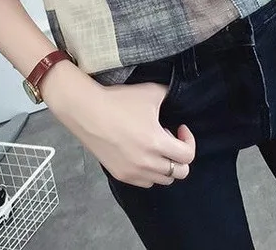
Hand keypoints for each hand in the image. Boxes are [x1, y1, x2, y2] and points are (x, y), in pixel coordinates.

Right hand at [43, 62, 195, 187]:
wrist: (86, 110)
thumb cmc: (118, 100)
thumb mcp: (151, 92)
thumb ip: (169, 96)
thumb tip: (176, 98)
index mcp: (156, 143)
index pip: (187, 155)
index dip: (189, 140)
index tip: (179, 128)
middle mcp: (146, 163)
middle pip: (179, 173)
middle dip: (180, 156)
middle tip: (169, 139)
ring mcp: (132, 172)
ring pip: (162, 180)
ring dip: (165, 165)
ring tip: (154, 146)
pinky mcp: (120, 174)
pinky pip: (145, 182)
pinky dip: (150, 172)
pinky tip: (142, 154)